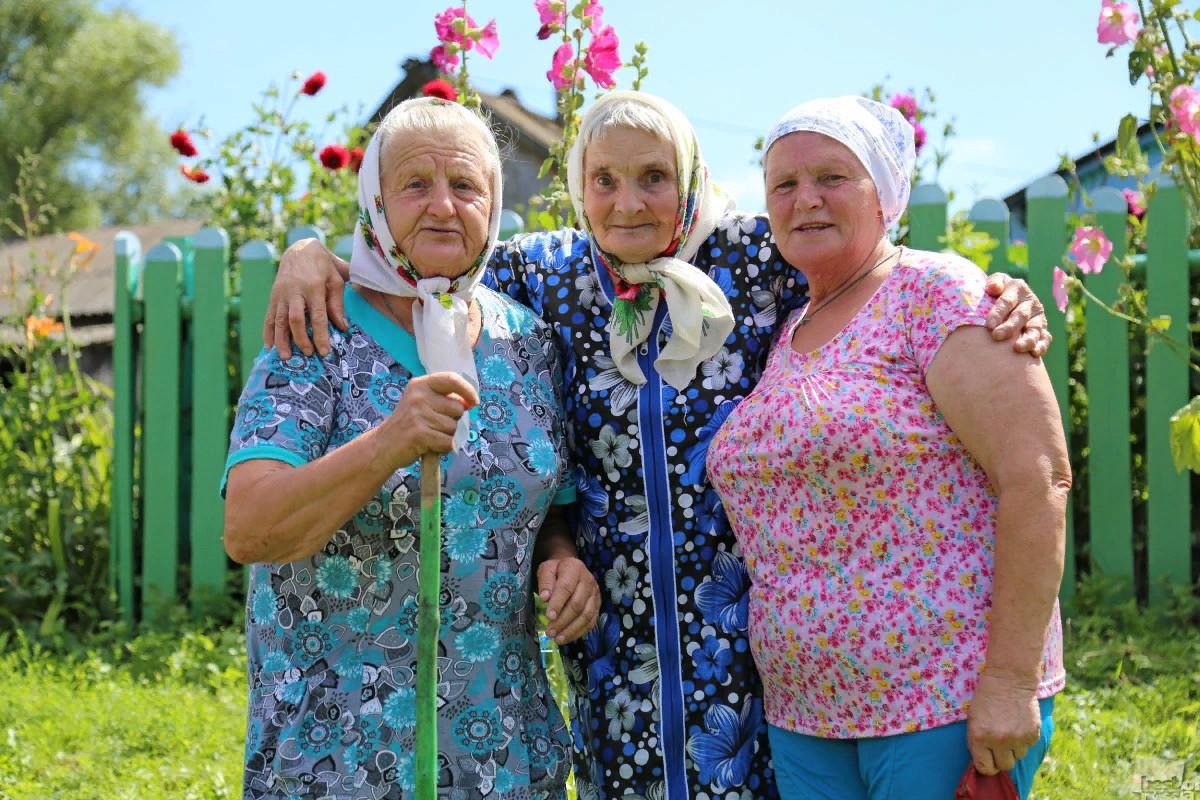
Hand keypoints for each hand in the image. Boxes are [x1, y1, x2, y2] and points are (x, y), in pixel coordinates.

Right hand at [263, 238, 349, 358]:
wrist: (300, 249)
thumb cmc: (323, 266)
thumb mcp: (336, 279)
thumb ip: (337, 303)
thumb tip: (342, 327)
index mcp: (313, 287)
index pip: (317, 315)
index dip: (321, 335)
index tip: (324, 351)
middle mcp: (295, 291)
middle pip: (295, 319)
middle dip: (301, 339)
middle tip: (308, 355)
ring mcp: (281, 294)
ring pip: (279, 320)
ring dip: (281, 340)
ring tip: (285, 357)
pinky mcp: (273, 296)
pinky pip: (269, 316)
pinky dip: (268, 332)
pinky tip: (269, 346)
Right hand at [383, 372, 478, 466]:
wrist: (383, 445)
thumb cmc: (408, 424)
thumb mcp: (421, 403)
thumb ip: (444, 399)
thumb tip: (470, 402)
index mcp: (420, 385)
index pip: (451, 379)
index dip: (467, 390)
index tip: (474, 401)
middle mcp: (418, 397)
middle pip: (458, 408)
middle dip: (453, 420)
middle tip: (434, 425)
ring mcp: (418, 415)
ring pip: (453, 427)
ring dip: (446, 436)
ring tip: (429, 435)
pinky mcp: (419, 434)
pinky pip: (448, 442)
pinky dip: (443, 448)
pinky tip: (429, 446)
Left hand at [537, 557, 598, 643]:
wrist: (570, 567)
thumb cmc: (556, 570)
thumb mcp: (546, 569)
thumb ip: (545, 582)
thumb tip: (544, 598)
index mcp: (574, 569)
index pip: (566, 588)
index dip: (557, 603)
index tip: (548, 616)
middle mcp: (588, 581)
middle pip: (577, 604)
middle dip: (563, 621)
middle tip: (550, 632)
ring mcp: (595, 594)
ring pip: (586, 615)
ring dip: (571, 630)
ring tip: (557, 639)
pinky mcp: (597, 604)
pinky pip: (591, 621)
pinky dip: (579, 632)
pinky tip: (567, 638)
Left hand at [966, 670, 1040, 774]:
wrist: (1009, 679)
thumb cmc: (986, 697)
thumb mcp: (973, 719)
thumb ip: (978, 741)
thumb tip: (985, 762)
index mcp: (979, 737)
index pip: (984, 768)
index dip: (987, 766)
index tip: (988, 761)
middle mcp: (998, 741)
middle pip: (1004, 766)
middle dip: (1001, 758)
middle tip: (1000, 746)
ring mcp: (1017, 738)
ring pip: (1017, 757)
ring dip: (1013, 748)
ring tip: (1009, 730)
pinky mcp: (1032, 734)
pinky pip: (1028, 746)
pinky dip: (1024, 739)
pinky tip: (1019, 724)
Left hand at [984, 273, 1050, 356]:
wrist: (1007, 299)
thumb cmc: (996, 291)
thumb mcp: (995, 282)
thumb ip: (994, 282)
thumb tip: (993, 287)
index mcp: (1018, 288)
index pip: (1007, 301)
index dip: (998, 313)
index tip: (988, 325)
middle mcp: (1030, 302)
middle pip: (1020, 315)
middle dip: (1009, 327)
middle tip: (996, 336)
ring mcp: (1038, 316)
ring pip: (1035, 328)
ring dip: (1027, 339)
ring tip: (1017, 348)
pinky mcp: (1043, 329)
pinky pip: (1045, 338)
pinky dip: (1041, 346)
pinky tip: (1034, 353)